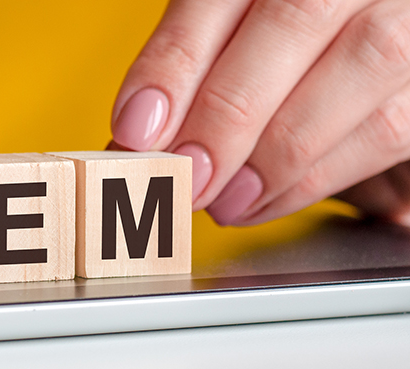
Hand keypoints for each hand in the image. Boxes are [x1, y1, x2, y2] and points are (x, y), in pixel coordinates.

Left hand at [109, 0, 409, 225]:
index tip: (136, 131)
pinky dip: (319, 176)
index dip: (174, 64)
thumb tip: (136, 140)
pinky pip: (391, 125)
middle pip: (293, 20)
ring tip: (223, 201)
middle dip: (227, 115)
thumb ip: (191, 65)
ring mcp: (404, 10)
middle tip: (186, 176)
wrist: (354, 26)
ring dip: (277, 154)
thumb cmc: (279, 35)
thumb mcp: (230, 28)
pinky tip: (266, 199)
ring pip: (360, 66)